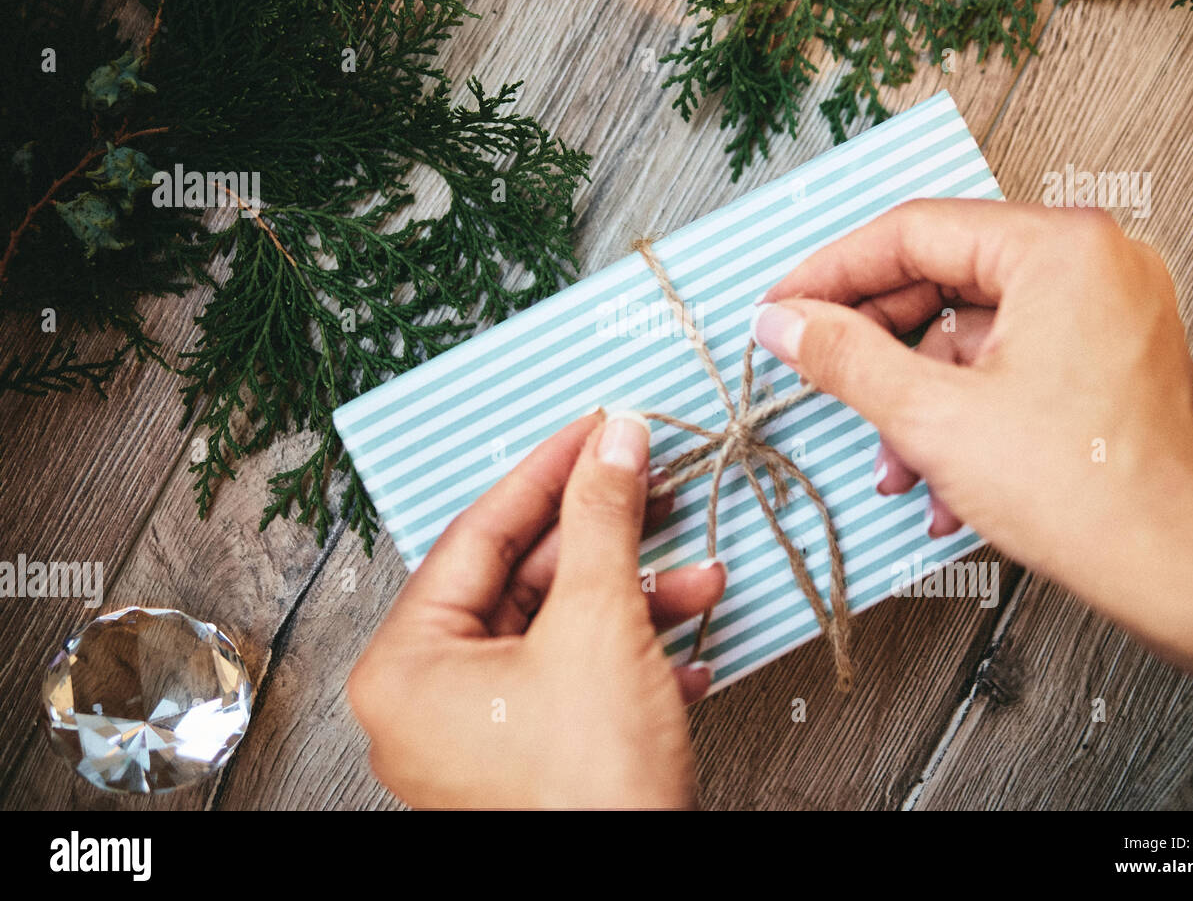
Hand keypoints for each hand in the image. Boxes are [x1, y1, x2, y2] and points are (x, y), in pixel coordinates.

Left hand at [348, 410, 726, 807]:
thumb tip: (612, 443)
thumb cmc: (591, 792)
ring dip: (635, 600)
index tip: (593, 428)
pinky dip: (629, 655)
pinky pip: (573, 679)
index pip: (477, 532)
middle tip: (647, 484)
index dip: (548, 469)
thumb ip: (603, 518)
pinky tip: (685, 649)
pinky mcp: (526, 758)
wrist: (645, 894)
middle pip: (522, 579)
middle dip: (605, 538)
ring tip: (696, 578)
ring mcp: (475, 734)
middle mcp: (426, 700)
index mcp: (407, 664)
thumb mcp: (599, 623)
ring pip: (557, 629)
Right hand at [754, 199, 1192, 722]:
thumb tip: (786, 322)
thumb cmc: (1091, 494)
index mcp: (1058, 249)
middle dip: (876, 348)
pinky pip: (1009, 360)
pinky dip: (965, 409)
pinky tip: (941, 473)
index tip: (784, 306)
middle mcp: (1091, 262)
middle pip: (940, 279)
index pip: (912, 232)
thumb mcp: (932, 417)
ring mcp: (1106, 308)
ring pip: (971, 331)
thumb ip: (844, 357)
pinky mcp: (1107, 354)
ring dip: (918, 397)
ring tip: (896, 462)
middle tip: (818, 369)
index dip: (830, 274)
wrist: (1179, 571)